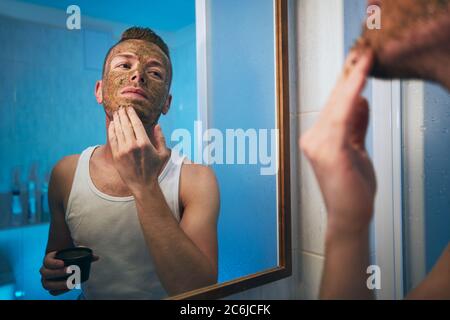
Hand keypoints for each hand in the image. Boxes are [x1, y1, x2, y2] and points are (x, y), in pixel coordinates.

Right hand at [40, 251, 98, 295]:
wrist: (65, 265)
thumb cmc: (69, 258)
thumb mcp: (75, 254)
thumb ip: (85, 254)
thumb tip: (96, 257)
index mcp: (49, 259)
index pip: (47, 261)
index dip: (53, 263)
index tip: (63, 263)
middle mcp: (45, 270)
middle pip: (45, 273)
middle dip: (57, 273)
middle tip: (70, 271)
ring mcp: (46, 279)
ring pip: (47, 284)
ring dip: (58, 285)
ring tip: (70, 283)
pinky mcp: (51, 287)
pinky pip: (52, 292)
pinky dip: (60, 291)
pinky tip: (69, 288)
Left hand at [108, 106, 169, 194]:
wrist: (142, 184)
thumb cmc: (154, 169)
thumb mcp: (163, 154)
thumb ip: (161, 138)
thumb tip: (157, 125)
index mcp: (144, 143)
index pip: (136, 123)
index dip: (131, 114)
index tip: (129, 108)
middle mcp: (132, 145)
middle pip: (125, 124)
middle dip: (123, 114)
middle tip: (121, 107)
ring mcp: (123, 150)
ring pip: (118, 130)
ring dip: (117, 120)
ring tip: (116, 113)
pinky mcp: (116, 155)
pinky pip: (112, 139)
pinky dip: (112, 130)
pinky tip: (112, 124)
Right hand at [300, 48, 375, 235]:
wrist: (349, 216)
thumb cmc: (351, 189)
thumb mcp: (355, 150)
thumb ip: (355, 126)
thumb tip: (359, 101)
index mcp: (316, 139)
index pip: (333, 106)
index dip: (346, 83)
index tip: (356, 64)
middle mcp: (312, 139)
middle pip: (333, 101)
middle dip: (349, 75)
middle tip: (362, 53)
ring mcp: (317, 144)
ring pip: (337, 105)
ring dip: (352, 80)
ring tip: (364, 60)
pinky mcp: (329, 150)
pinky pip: (343, 117)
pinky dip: (351, 96)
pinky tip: (359, 82)